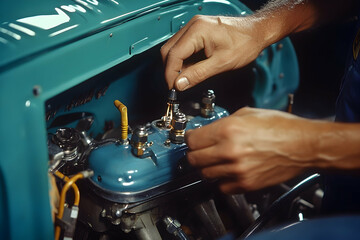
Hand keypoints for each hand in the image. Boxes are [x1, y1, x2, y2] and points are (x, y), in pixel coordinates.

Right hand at [161, 15, 265, 90]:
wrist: (257, 32)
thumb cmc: (245, 43)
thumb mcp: (221, 63)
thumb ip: (198, 74)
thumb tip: (180, 84)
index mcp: (197, 31)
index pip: (173, 55)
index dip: (170, 74)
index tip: (173, 87)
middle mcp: (193, 26)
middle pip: (169, 50)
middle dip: (170, 70)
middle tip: (176, 86)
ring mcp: (194, 27)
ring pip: (173, 48)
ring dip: (176, 66)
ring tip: (184, 79)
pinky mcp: (197, 31)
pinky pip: (182, 47)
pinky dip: (183, 60)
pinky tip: (190, 70)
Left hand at [185, 107, 319, 192]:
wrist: (303, 146)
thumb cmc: (281, 127)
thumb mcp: (248, 114)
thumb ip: (224, 122)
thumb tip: (209, 129)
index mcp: (228, 130)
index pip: (192, 140)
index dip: (189, 139)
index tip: (191, 139)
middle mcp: (230, 151)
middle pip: (194, 159)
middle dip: (194, 153)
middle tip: (199, 150)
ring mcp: (237, 170)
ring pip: (205, 174)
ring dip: (206, 167)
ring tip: (214, 160)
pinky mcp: (246, 184)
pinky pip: (222, 187)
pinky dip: (221, 181)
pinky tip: (227, 172)